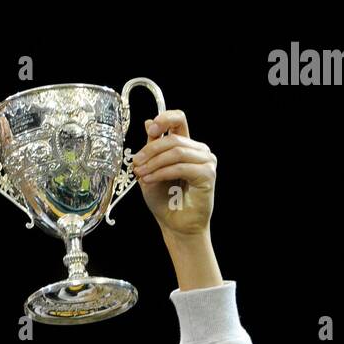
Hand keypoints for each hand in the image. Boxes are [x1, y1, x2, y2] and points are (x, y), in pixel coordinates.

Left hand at [132, 110, 215, 237]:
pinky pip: (181, 167)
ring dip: (154, 163)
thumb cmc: (165, 200)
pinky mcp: (207, 174)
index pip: (179, 120)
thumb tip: (148, 122)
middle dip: (151, 150)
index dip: (165, 119)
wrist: (175, 224)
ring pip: (176, 152)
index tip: (152, 129)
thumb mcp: (151, 169)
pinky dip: (162, 173)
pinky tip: (149, 179)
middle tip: (136, 163)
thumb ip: (152, 147)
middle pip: (174, 138)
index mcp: (186, 145)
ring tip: (141, 174)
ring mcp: (206, 161)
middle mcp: (198, 150)